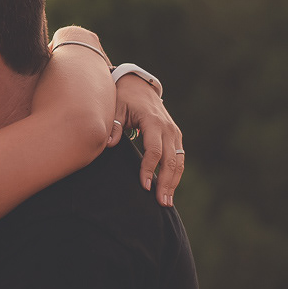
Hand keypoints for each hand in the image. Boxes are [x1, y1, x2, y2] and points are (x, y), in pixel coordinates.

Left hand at [109, 77, 183, 205]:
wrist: (139, 85)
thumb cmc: (124, 98)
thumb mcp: (115, 107)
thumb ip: (113, 125)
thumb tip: (108, 144)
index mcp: (152, 121)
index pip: (154, 150)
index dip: (149, 169)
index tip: (144, 186)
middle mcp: (167, 128)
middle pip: (170, 160)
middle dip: (166, 182)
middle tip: (161, 203)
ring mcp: (174, 132)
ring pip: (178, 161)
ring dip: (174, 182)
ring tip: (167, 202)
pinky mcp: (176, 136)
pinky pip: (179, 158)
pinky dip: (175, 174)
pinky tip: (169, 189)